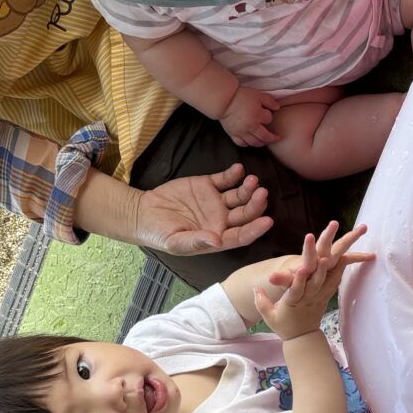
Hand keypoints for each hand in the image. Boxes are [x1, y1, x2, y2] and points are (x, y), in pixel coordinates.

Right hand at [130, 164, 272, 255]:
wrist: (144, 213)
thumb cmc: (160, 234)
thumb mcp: (176, 242)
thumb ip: (197, 241)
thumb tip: (218, 242)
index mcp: (218, 237)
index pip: (242, 235)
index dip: (255, 229)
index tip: (267, 221)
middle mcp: (222, 220)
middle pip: (246, 213)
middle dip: (256, 204)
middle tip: (262, 193)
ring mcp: (217, 202)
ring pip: (239, 195)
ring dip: (248, 188)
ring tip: (252, 180)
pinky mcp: (208, 185)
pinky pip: (225, 179)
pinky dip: (233, 174)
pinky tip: (238, 170)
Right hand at [221, 85, 281, 146]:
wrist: (224, 100)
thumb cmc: (240, 96)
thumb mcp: (258, 95)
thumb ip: (269, 101)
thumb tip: (277, 107)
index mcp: (258, 116)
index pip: (269, 119)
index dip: (269, 116)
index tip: (266, 114)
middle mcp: (251, 126)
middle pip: (265, 136)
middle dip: (272, 138)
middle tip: (275, 138)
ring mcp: (242, 132)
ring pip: (254, 142)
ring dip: (261, 143)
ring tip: (264, 141)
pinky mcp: (233, 134)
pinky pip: (242, 143)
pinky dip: (247, 144)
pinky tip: (250, 142)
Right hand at [258, 223, 373, 337]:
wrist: (302, 338)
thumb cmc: (284, 326)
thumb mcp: (268, 316)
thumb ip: (261, 301)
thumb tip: (255, 287)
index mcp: (293, 303)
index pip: (296, 290)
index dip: (299, 280)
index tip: (301, 268)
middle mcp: (308, 299)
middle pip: (314, 282)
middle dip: (317, 265)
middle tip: (320, 251)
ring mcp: (319, 299)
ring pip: (328, 282)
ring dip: (333, 268)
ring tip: (339, 253)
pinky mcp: (326, 298)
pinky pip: (334, 284)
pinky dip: (339, 272)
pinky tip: (343, 260)